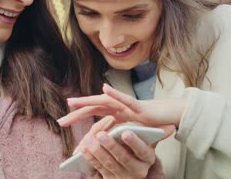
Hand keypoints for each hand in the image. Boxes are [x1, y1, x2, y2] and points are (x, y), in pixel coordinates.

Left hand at [58, 84, 186, 127]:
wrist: (169, 118)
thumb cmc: (149, 123)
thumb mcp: (126, 130)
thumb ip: (111, 131)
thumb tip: (94, 140)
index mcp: (114, 112)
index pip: (93, 115)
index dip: (78, 118)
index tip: (63, 123)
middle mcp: (118, 107)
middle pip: (93, 108)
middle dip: (76, 114)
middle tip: (61, 121)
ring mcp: (127, 105)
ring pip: (104, 102)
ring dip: (88, 101)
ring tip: (73, 102)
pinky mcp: (138, 107)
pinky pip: (125, 99)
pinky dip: (115, 93)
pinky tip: (104, 89)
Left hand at [79, 117, 166, 178]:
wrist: (132, 176)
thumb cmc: (139, 154)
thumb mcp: (149, 146)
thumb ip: (156, 135)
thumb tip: (172, 126)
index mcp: (147, 160)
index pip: (143, 152)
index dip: (134, 143)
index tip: (126, 132)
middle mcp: (137, 170)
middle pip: (123, 159)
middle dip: (111, 146)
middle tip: (101, 134)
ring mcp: (122, 176)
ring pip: (108, 163)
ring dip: (97, 151)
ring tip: (89, 139)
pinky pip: (99, 168)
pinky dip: (90, 157)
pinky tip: (83, 147)